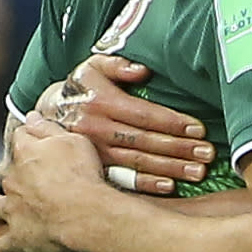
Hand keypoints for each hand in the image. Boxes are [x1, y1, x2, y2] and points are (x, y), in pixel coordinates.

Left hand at [0, 109, 102, 251]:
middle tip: (17, 177)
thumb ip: (48, 128)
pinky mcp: (16, 238)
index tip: (31, 138)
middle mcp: (13, 180)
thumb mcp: (72, 141)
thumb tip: (31, 116)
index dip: (27, 139)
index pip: (20, 139)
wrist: (83, 214)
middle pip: (5, 172)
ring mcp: (11, 210)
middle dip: (9, 174)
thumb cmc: (82, 175)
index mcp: (26, 154)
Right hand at [48, 55, 213, 193]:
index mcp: (102, 103)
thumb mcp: (91, 67)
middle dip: (179, 148)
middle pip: (146, 141)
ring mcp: (96, 153)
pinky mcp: (94, 169)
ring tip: (198, 172)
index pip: (144, 114)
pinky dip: (147, 185)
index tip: (198, 129)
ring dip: (170, 169)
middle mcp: (98, 129)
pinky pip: (123, 179)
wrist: (44, 116)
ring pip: (139, 162)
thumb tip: (142, 70)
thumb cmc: (79, 89)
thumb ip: (117, 64)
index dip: (173, 122)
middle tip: (207, 154)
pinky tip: (170, 187)